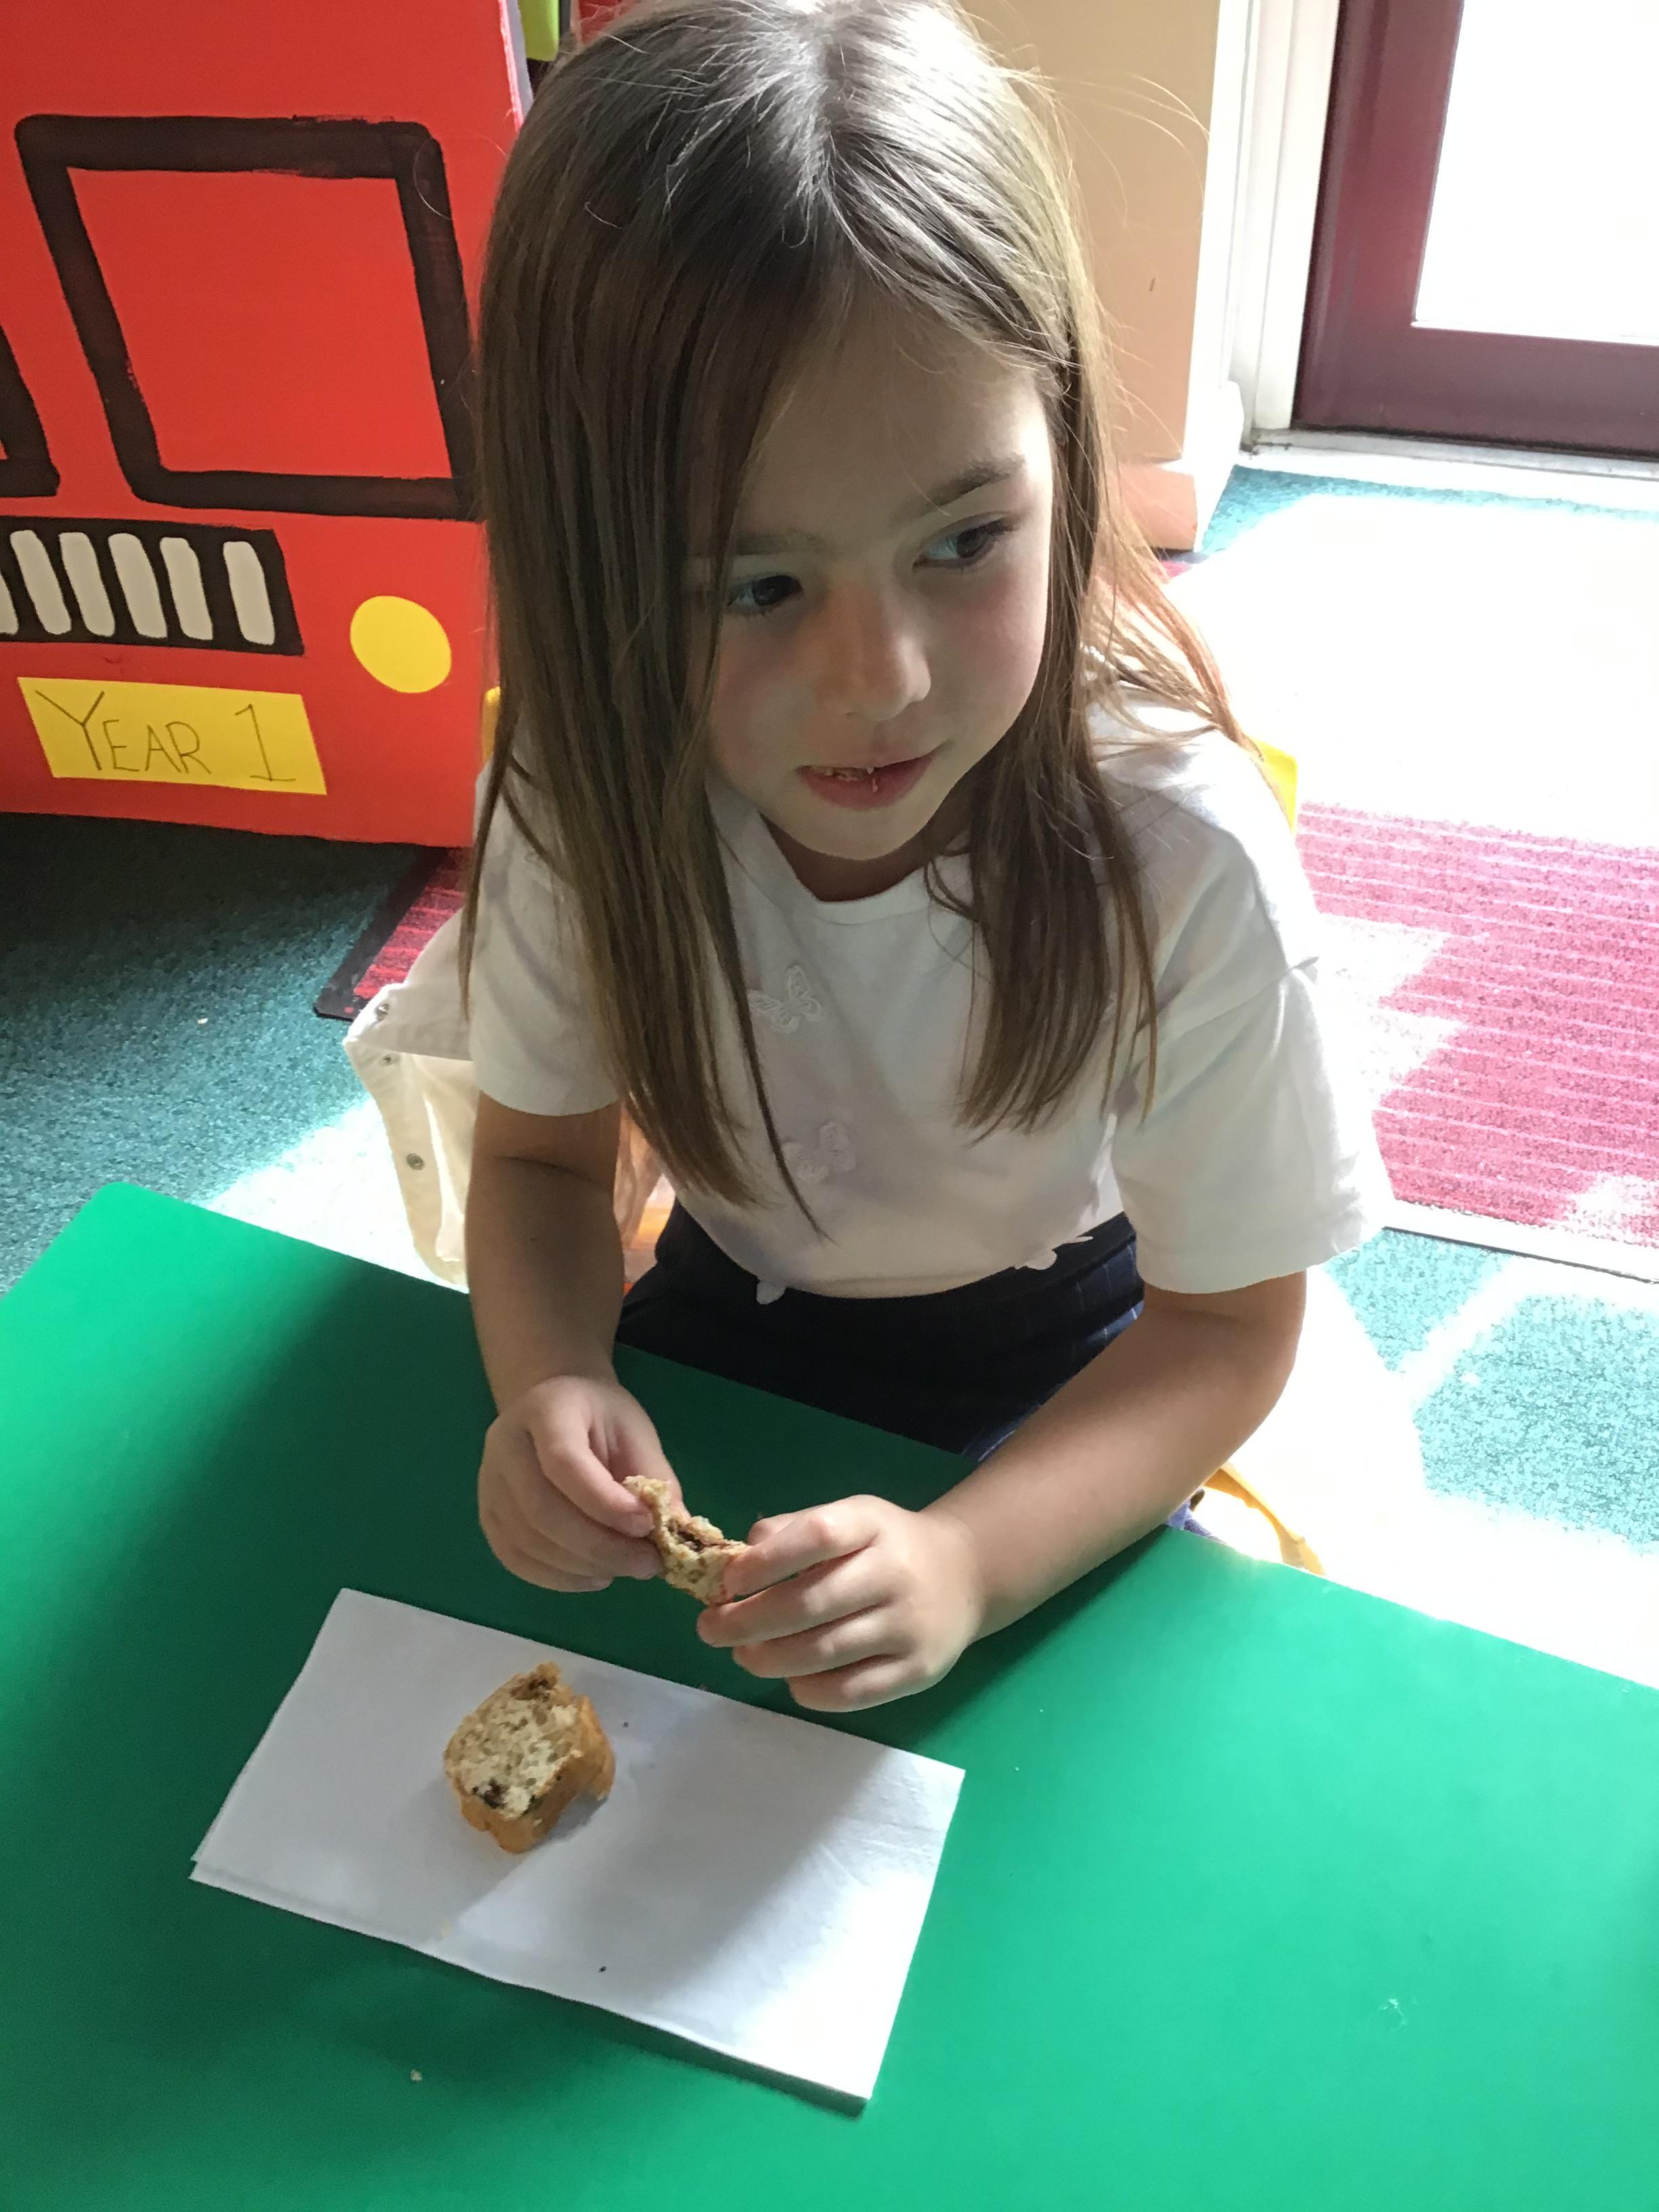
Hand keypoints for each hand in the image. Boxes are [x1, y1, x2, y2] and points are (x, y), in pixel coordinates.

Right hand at [478, 1373, 673, 1592]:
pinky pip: (516, 1559)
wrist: (556, 1406)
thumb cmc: (601, 1419)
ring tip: (625, 1569)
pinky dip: (558, 1578)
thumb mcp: (635, 1433)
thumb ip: (653, 1480)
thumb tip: (673, 1535)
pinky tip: (594, 1576)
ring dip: (582, 1567)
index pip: (564, 1463)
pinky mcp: (488, 1515)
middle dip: (600, 1546)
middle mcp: (505, 1445)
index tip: (647, 1526)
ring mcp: (488, 1483)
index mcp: (545, 1411)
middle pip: (541, 1509)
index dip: (605, 1503)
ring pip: (528, 1541)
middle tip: (646, 1564)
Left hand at [698, 1496, 986, 1712]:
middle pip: (812, 1604)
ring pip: (825, 1653)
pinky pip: (851, 1692)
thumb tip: (737, 1559)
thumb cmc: (886, 1546)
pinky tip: (790, 1678)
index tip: (727, 1581)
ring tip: (742, 1654)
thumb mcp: (849, 1519)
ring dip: (770, 1659)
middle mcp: (895, 1574)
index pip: (818, 1537)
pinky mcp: (917, 1671)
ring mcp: (909, 1627)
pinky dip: (809, 1690)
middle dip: (748, 1621)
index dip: (766, 1561)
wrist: (965, 1575)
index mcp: (873, 1525)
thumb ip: (793, 1531)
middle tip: (710, 1629)